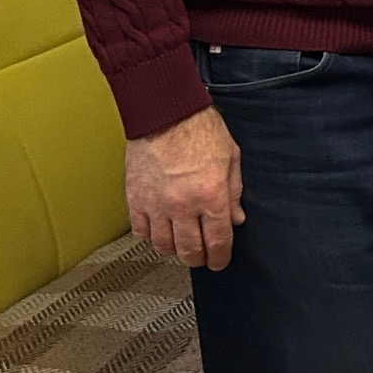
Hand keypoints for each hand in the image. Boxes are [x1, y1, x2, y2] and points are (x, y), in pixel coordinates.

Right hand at [126, 105, 244, 270]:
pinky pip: (141, 231)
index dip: (220, 258)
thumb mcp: (230, 158)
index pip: (218, 242)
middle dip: (199, 259)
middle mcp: (183, 205)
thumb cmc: (199, 128)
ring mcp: (157, 204)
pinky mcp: (136, 199)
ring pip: (164, 246)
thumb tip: (236, 218)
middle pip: (190, 251)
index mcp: (211, 195)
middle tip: (202, 257)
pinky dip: (151, 236)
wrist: (165, 111)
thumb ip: (235, 192)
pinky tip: (160, 230)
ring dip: (175, 250)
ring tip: (181, 245)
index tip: (220, 262)